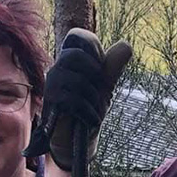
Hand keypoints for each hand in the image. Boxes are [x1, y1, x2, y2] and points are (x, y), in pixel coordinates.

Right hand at [24, 28, 131, 170]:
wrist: (77, 140)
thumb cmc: (88, 108)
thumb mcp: (106, 86)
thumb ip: (113, 66)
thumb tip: (125, 44)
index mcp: (71, 60)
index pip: (77, 35)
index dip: (93, 48)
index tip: (99, 68)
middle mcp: (57, 68)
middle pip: (75, 55)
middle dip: (94, 74)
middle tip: (97, 90)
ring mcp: (52, 85)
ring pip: (78, 81)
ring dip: (93, 99)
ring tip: (93, 109)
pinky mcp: (51, 104)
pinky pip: (74, 101)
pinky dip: (89, 113)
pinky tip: (90, 120)